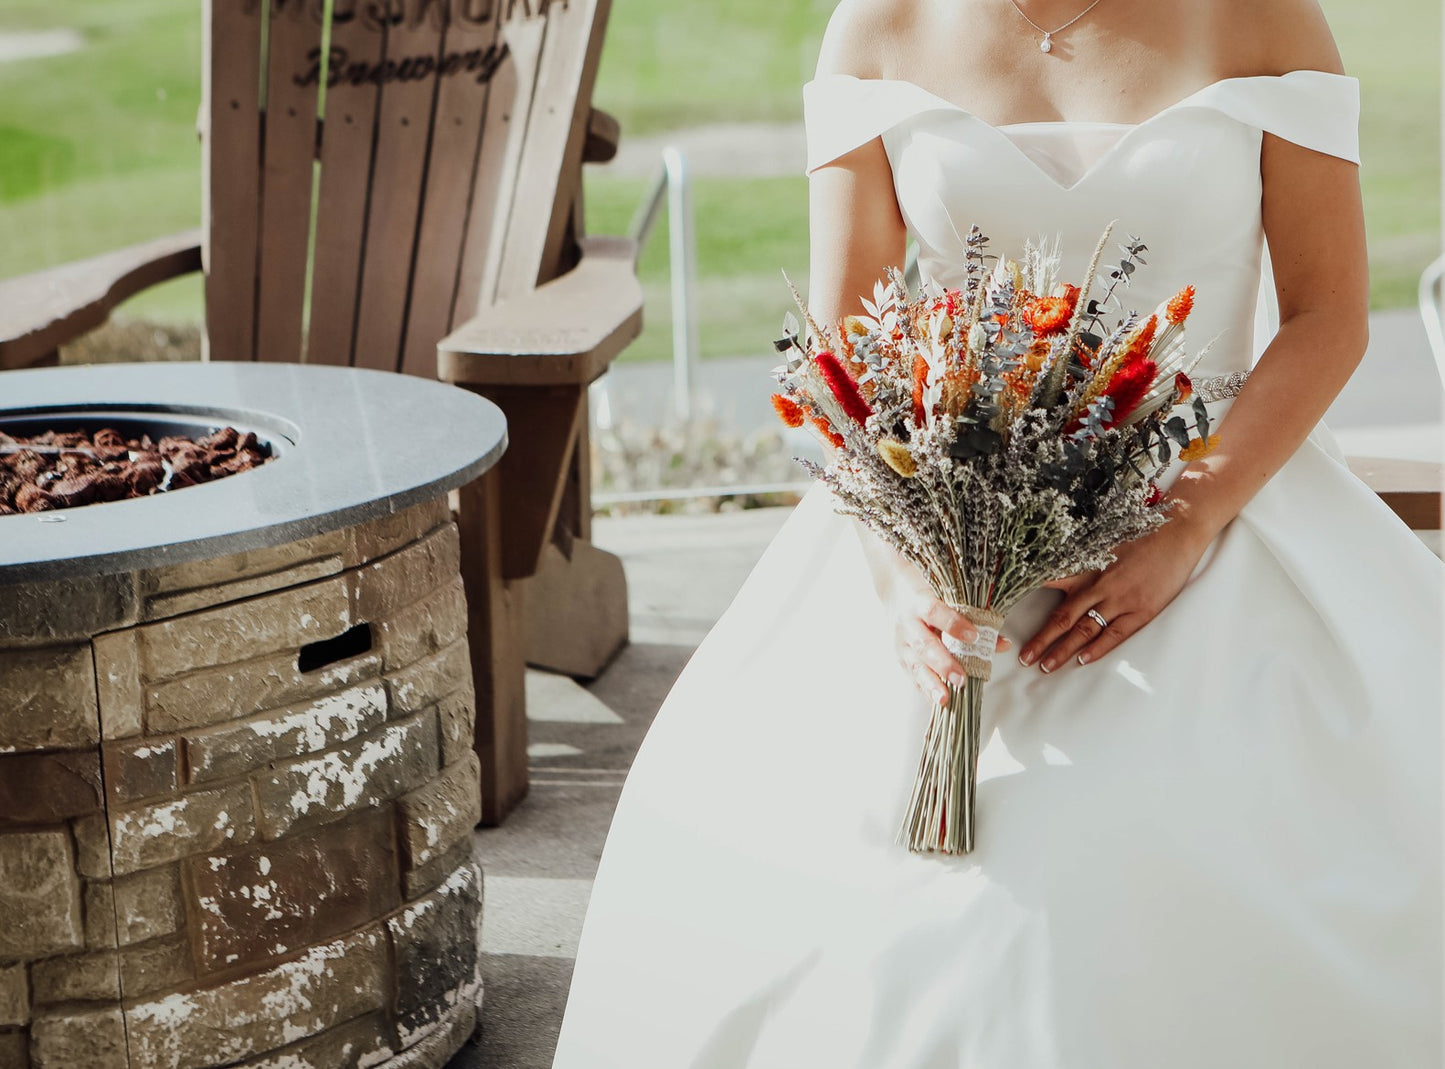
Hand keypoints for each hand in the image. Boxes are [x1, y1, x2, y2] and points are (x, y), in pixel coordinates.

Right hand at [890, 586, 1011, 703]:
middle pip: (924, 645)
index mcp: (919, 602)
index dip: (953, 624)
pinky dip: (925, 690)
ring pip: (915, 665)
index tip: (974, 636)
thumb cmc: (930, 593)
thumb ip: (975, 618)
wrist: (896, 592)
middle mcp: (907, 624)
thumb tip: (1002, 644)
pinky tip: (938, 702)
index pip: (935, 612)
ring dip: (930, 683)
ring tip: (944, 699)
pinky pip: (912, 676)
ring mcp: (901, 643)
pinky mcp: (900, 658)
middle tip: (961, 679)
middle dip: (943, 664)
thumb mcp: (949, 598)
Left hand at [1018, 519, 1213, 673]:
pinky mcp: (1141, 610)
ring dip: (1063, 650)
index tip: (1003, 610)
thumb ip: (1078, 558)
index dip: (1025, 596)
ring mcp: (1120, 599)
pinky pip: (1115, 634)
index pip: (1048, 583)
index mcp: (1086, 567)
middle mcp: (1098, 585)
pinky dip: (1097, 648)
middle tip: (1023, 657)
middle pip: (1062, 617)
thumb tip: (1053, 568)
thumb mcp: (1102, 542)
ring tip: (1046, 665)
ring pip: (1084, 630)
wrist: (1176, 534)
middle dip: (1041, 640)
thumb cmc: (1138, 537)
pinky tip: (1082, 659)